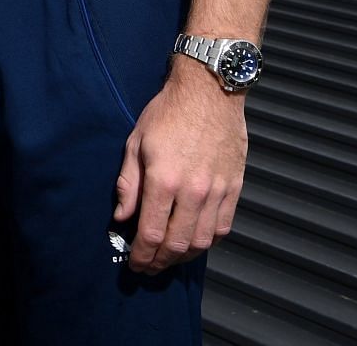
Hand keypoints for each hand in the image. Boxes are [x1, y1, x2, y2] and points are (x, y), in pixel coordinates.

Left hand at [112, 61, 246, 273]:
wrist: (209, 90)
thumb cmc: (168, 112)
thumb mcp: (136, 142)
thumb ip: (128, 183)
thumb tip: (121, 216)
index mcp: (164, 179)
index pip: (151, 233)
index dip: (141, 255)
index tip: (134, 263)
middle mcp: (193, 190)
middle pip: (177, 244)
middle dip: (160, 262)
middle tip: (149, 267)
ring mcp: (217, 190)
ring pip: (203, 241)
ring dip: (184, 256)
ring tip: (170, 257)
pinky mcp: (234, 187)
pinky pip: (224, 227)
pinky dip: (209, 241)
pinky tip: (196, 242)